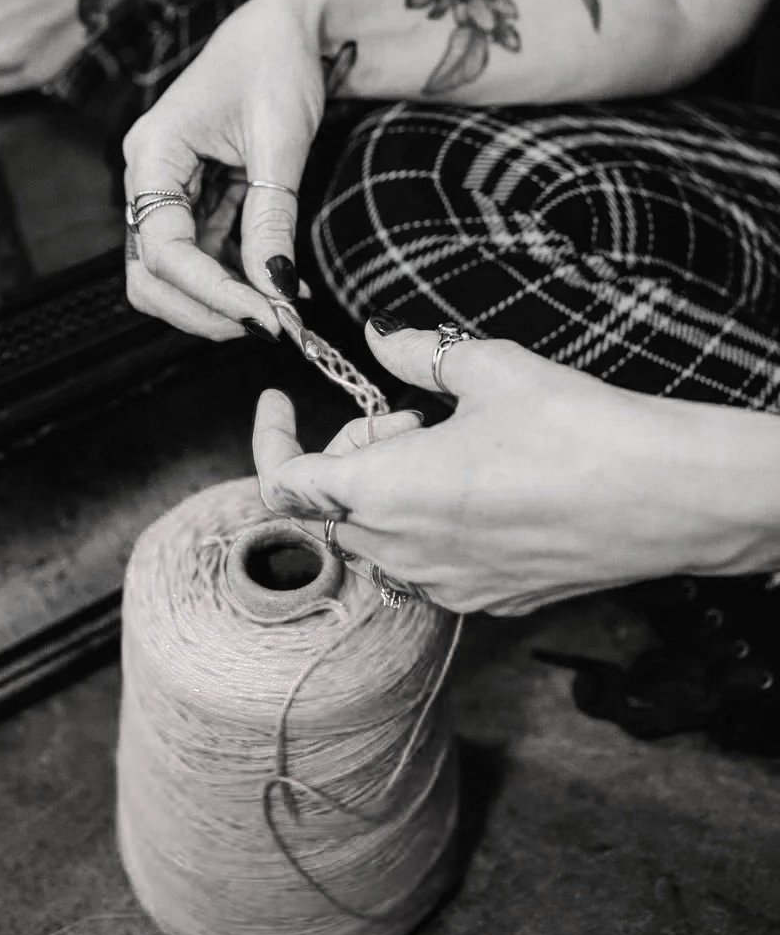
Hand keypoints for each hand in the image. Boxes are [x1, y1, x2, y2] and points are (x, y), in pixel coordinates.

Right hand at [123, 0, 324, 340]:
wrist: (290, 25)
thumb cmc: (278, 60)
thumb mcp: (280, 140)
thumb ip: (270, 217)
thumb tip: (275, 289)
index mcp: (153, 152)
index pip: (163, 250)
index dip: (211, 294)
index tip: (268, 319)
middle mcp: (148, 175)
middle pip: (150, 275)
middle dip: (204, 310)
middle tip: (269, 326)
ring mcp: (168, 189)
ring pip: (173, 275)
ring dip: (221, 302)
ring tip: (283, 310)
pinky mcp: (195, 198)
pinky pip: (203, 256)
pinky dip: (236, 280)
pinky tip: (279, 285)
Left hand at [253, 320, 734, 615]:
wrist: (663, 497)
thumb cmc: (573, 429)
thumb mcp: (486, 368)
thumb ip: (416, 353)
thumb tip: (380, 336)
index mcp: (384, 491)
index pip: (284, 482)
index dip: (270, 438)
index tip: (278, 402)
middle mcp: (403, 550)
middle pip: (331, 506)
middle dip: (350, 453)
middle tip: (409, 415)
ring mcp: (445, 584)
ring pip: (376, 537)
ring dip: (386, 490)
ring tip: (450, 447)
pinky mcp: (486, 599)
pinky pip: (425, 562)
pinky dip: (425, 523)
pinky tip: (480, 487)